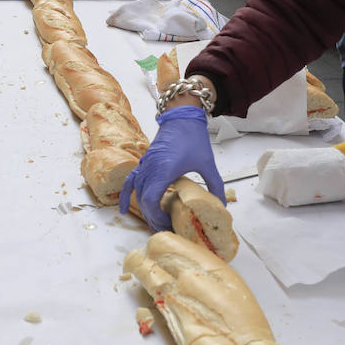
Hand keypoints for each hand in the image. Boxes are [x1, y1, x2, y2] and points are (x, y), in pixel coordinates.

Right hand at [118, 105, 222, 230]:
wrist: (182, 116)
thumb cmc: (193, 137)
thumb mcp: (208, 163)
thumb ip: (215, 185)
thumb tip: (221, 206)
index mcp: (164, 169)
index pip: (151, 199)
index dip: (157, 216)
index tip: (169, 223)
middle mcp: (150, 168)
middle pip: (143, 199)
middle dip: (152, 217)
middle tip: (165, 228)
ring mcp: (145, 164)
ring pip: (137, 192)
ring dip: (144, 209)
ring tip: (154, 221)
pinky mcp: (144, 162)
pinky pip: (129, 181)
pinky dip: (125, 195)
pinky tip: (123, 209)